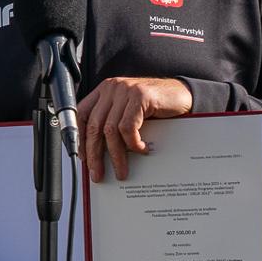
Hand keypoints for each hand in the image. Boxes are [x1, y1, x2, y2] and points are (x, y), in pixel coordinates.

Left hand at [76, 77, 192, 181]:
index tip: (83, 157)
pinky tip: (141, 150)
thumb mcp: (127, 113)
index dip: (80, 138)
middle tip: (97, 172)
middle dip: (94, 153)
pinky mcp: (140, 96)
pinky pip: (128, 127)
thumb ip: (112, 124)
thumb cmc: (155, 107)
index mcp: (104, 91)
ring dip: (116, 155)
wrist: (182, 95)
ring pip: (110, 130)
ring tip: (122, 170)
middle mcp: (111, 88)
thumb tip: (97, 154)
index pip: (81, 114)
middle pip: (94, 125)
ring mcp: (125, 90)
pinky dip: (132, 143)